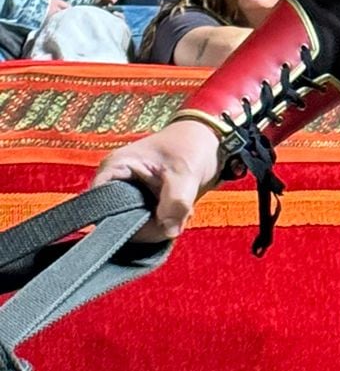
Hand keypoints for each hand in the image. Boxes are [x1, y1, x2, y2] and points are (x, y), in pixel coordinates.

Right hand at [90, 118, 222, 241]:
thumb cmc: (191, 146)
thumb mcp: (185, 171)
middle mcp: (114, 184)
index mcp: (114, 168)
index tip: (154, 221)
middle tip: (175, 214)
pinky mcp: (140, 204)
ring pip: (135, 228)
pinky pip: (146, 226)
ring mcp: (127, 195)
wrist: (207, 141)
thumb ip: (175, 201)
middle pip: (118, 223)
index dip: (125, 223)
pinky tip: (180, 212)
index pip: (101, 209)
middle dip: (149, 225)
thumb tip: (168, 230)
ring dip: (159, 225)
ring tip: (181, 209)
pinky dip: (163, 224)